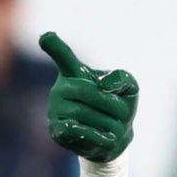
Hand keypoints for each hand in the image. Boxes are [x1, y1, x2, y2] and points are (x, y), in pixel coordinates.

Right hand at [40, 32, 137, 161]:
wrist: (114, 139)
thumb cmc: (118, 107)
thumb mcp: (129, 88)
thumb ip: (122, 78)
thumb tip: (104, 86)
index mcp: (75, 72)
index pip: (63, 57)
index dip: (54, 46)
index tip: (46, 37)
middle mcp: (61, 88)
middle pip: (91, 92)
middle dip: (114, 105)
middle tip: (123, 113)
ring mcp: (55, 109)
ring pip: (88, 115)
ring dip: (112, 124)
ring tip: (114, 128)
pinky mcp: (56, 130)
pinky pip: (78, 131)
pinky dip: (98, 136)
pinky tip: (107, 139)